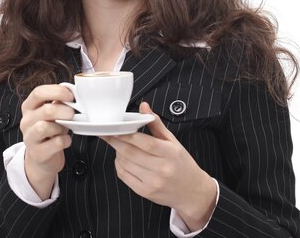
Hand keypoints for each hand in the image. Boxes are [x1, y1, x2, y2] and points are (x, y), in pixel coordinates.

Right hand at [20, 84, 74, 199]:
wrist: (42, 157)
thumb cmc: (50, 131)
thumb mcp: (53, 114)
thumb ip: (59, 103)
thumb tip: (72, 93)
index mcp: (29, 107)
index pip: (39, 93)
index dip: (57, 91)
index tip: (71, 96)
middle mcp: (26, 121)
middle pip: (45, 110)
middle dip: (64, 111)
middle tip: (73, 114)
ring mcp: (29, 138)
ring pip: (44, 127)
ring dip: (61, 127)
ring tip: (66, 129)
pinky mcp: (37, 153)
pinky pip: (55, 143)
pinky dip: (65, 141)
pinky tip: (66, 140)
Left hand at [101, 101, 216, 230]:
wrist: (192, 191)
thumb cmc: (182, 164)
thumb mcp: (173, 141)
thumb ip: (156, 124)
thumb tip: (144, 107)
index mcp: (170, 153)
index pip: (146, 142)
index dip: (127, 135)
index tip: (115, 128)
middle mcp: (162, 169)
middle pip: (131, 153)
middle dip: (115, 142)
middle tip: (107, 134)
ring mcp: (153, 182)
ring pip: (125, 164)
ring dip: (117, 153)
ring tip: (118, 146)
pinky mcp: (146, 192)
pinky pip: (124, 176)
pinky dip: (119, 165)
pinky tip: (121, 159)